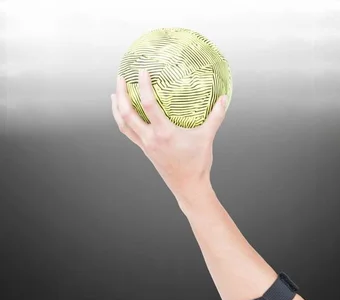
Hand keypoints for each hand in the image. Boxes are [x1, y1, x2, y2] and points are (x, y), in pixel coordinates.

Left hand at [111, 69, 228, 198]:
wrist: (188, 186)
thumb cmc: (197, 163)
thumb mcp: (207, 137)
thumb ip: (216, 117)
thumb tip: (224, 99)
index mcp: (164, 133)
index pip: (148, 105)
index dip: (143, 86)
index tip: (142, 72)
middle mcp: (150, 138)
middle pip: (127, 113)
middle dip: (121, 94)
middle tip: (120, 77)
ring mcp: (145, 145)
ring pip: (123, 124)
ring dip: (117, 108)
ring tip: (115, 93)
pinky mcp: (145, 150)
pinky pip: (128, 132)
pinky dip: (123, 120)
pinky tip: (125, 113)